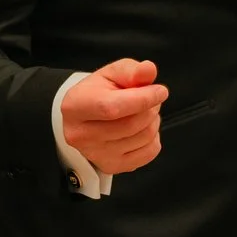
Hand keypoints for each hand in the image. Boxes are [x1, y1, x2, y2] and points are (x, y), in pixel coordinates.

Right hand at [62, 59, 166, 176]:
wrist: (85, 116)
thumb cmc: (99, 92)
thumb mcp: (112, 73)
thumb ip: (131, 70)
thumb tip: (148, 70)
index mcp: (76, 106)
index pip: (114, 107)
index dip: (143, 99)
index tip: (160, 91)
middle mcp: (81, 134)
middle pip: (131, 124)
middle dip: (150, 108)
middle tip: (149, 98)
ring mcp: (96, 154)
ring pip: (144, 138)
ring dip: (153, 121)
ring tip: (144, 112)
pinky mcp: (112, 166)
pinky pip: (149, 153)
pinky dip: (153, 138)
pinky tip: (142, 128)